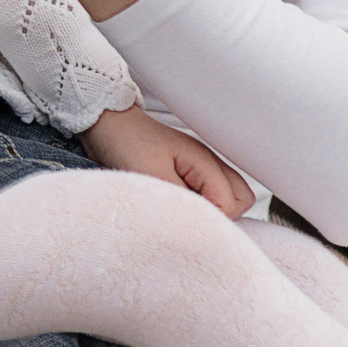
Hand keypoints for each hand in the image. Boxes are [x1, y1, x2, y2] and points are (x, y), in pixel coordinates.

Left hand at [80, 104, 254, 217]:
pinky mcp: (189, 171)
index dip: (214, 219)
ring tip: (183, 211)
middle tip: (190, 219)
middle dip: (223, 216)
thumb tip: (206, 223)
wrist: (106, 123)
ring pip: (228, 196)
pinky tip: (178, 204)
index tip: (186, 221)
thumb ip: (183, 201)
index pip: (231, 204)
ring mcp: (201, 166)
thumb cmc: (126, 143)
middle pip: (241, 199)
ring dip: (213, 210)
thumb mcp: (151, 175)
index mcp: (204, 161)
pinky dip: (201, 203)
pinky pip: (209, 192)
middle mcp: (209, 162)